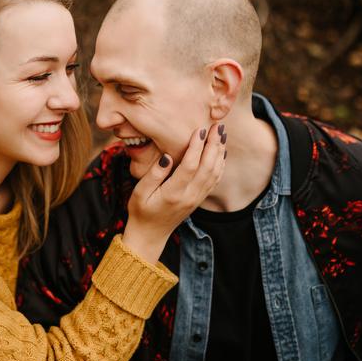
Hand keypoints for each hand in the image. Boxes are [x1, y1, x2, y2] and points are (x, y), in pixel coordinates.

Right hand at [123, 123, 226, 263]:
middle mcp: (189, 196)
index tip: (199, 130)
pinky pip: (214, 181)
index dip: (196, 147)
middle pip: (207, 167)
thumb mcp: (139, 192)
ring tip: (222, 134)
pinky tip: (221, 152)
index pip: (189, 166)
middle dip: (213, 145)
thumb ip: (154, 174)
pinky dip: (220, 165)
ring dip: (219, 152)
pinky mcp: (198, 200)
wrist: (150, 234)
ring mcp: (196, 199)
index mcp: (172, 193)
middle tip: (217, 126)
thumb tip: (167, 157)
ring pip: (214, 173)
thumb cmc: (140, 211)